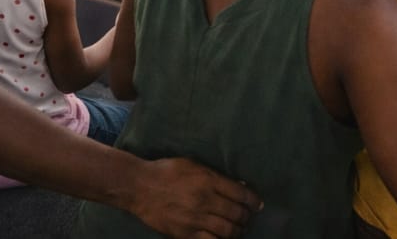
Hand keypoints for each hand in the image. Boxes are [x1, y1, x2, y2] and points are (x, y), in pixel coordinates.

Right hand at [128, 158, 260, 237]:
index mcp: (207, 180)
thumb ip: (216, 175)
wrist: (139, 187)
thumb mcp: (193, 164)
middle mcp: (204, 200)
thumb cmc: (167, 171)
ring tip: (238, 230)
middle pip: (237, 214)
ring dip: (238, 232)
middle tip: (247, 218)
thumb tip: (239, 185)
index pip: (240, 193)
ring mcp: (195, 219)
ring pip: (227, 231)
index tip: (257, 204)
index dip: (253, 201)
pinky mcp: (184, 234)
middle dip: (246, 217)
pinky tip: (222, 238)